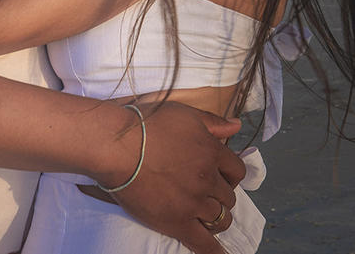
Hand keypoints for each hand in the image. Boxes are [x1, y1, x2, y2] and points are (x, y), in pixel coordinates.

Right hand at [105, 102, 245, 252]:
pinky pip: (204, 244)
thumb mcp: (183, 114)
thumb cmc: (146, 125)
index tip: (222, 177)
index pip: (237, 170)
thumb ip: (212, 122)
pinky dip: (215, 251)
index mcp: (211, 151)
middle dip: (221, 196)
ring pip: (221, 219)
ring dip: (217, 218)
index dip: (231, 175)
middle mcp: (208, 178)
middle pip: (229, 197)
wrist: (117, 147)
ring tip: (206, 217)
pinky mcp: (177, 221)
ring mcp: (194, 202)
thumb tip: (237, 125)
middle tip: (206, 195)